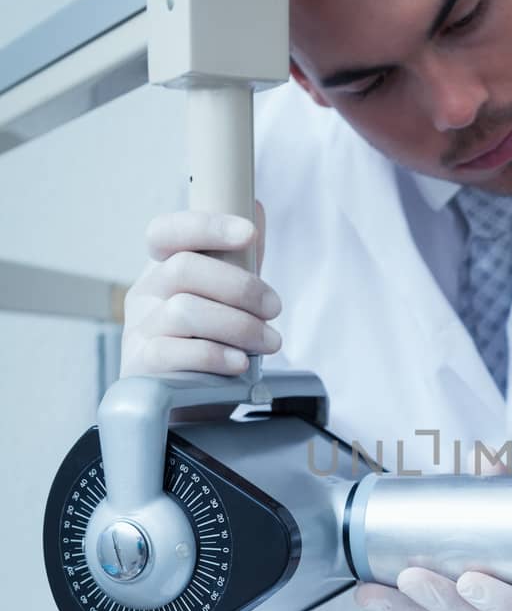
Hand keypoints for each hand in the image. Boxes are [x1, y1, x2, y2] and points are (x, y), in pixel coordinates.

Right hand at [120, 202, 281, 376]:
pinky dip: (217, 355)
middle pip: (184, 269)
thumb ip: (242, 258)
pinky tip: (239, 362)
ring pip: (185, 311)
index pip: (165, 232)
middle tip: (274, 307)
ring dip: (239, 325)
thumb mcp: (229, 298)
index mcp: (162, 269)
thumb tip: (256, 207)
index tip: (248, 232)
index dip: (206, 226)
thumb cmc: (212, 342)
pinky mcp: (141, 367)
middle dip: (241, 287)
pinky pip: (177, 352)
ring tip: (268, 342)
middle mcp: (144, 294)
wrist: (193, 403)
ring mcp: (138, 330)